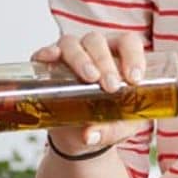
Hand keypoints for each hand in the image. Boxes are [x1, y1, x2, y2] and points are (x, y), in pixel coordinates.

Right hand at [31, 31, 146, 155]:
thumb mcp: (118, 128)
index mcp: (118, 57)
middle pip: (97, 42)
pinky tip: (51, 58)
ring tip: (89, 78)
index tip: (134, 78)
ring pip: (71, 44)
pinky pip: (42, 53)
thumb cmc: (108, 121)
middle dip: (105, 62)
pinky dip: (46, 53)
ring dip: (81, 59)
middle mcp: (93, 51)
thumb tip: (89, 135)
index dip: (133, 56)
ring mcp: (68, 55)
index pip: (128, 42)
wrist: (81, 135)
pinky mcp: (45, 66)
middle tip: (111, 86)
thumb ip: (111, 131)